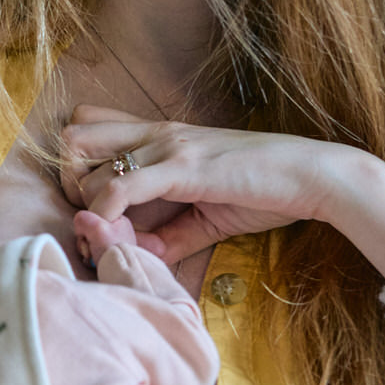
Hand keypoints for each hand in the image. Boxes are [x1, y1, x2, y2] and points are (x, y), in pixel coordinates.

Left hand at [59, 105, 384, 287]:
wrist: (315, 177)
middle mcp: (155, 132)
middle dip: (70, 183)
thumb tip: (139, 258)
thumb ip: (170, 236)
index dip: (78, 169)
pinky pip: (120, 187)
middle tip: (95, 220)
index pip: (85, 126)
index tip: (96, 210)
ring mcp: (167, 145)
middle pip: (72, 137)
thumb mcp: (206, 214)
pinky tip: (127, 236)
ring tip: (117, 235)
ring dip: (91, 207)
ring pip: (87, 164)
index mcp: (159, 134)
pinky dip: (110, 215)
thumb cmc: (265, 190)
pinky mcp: (183, 166)